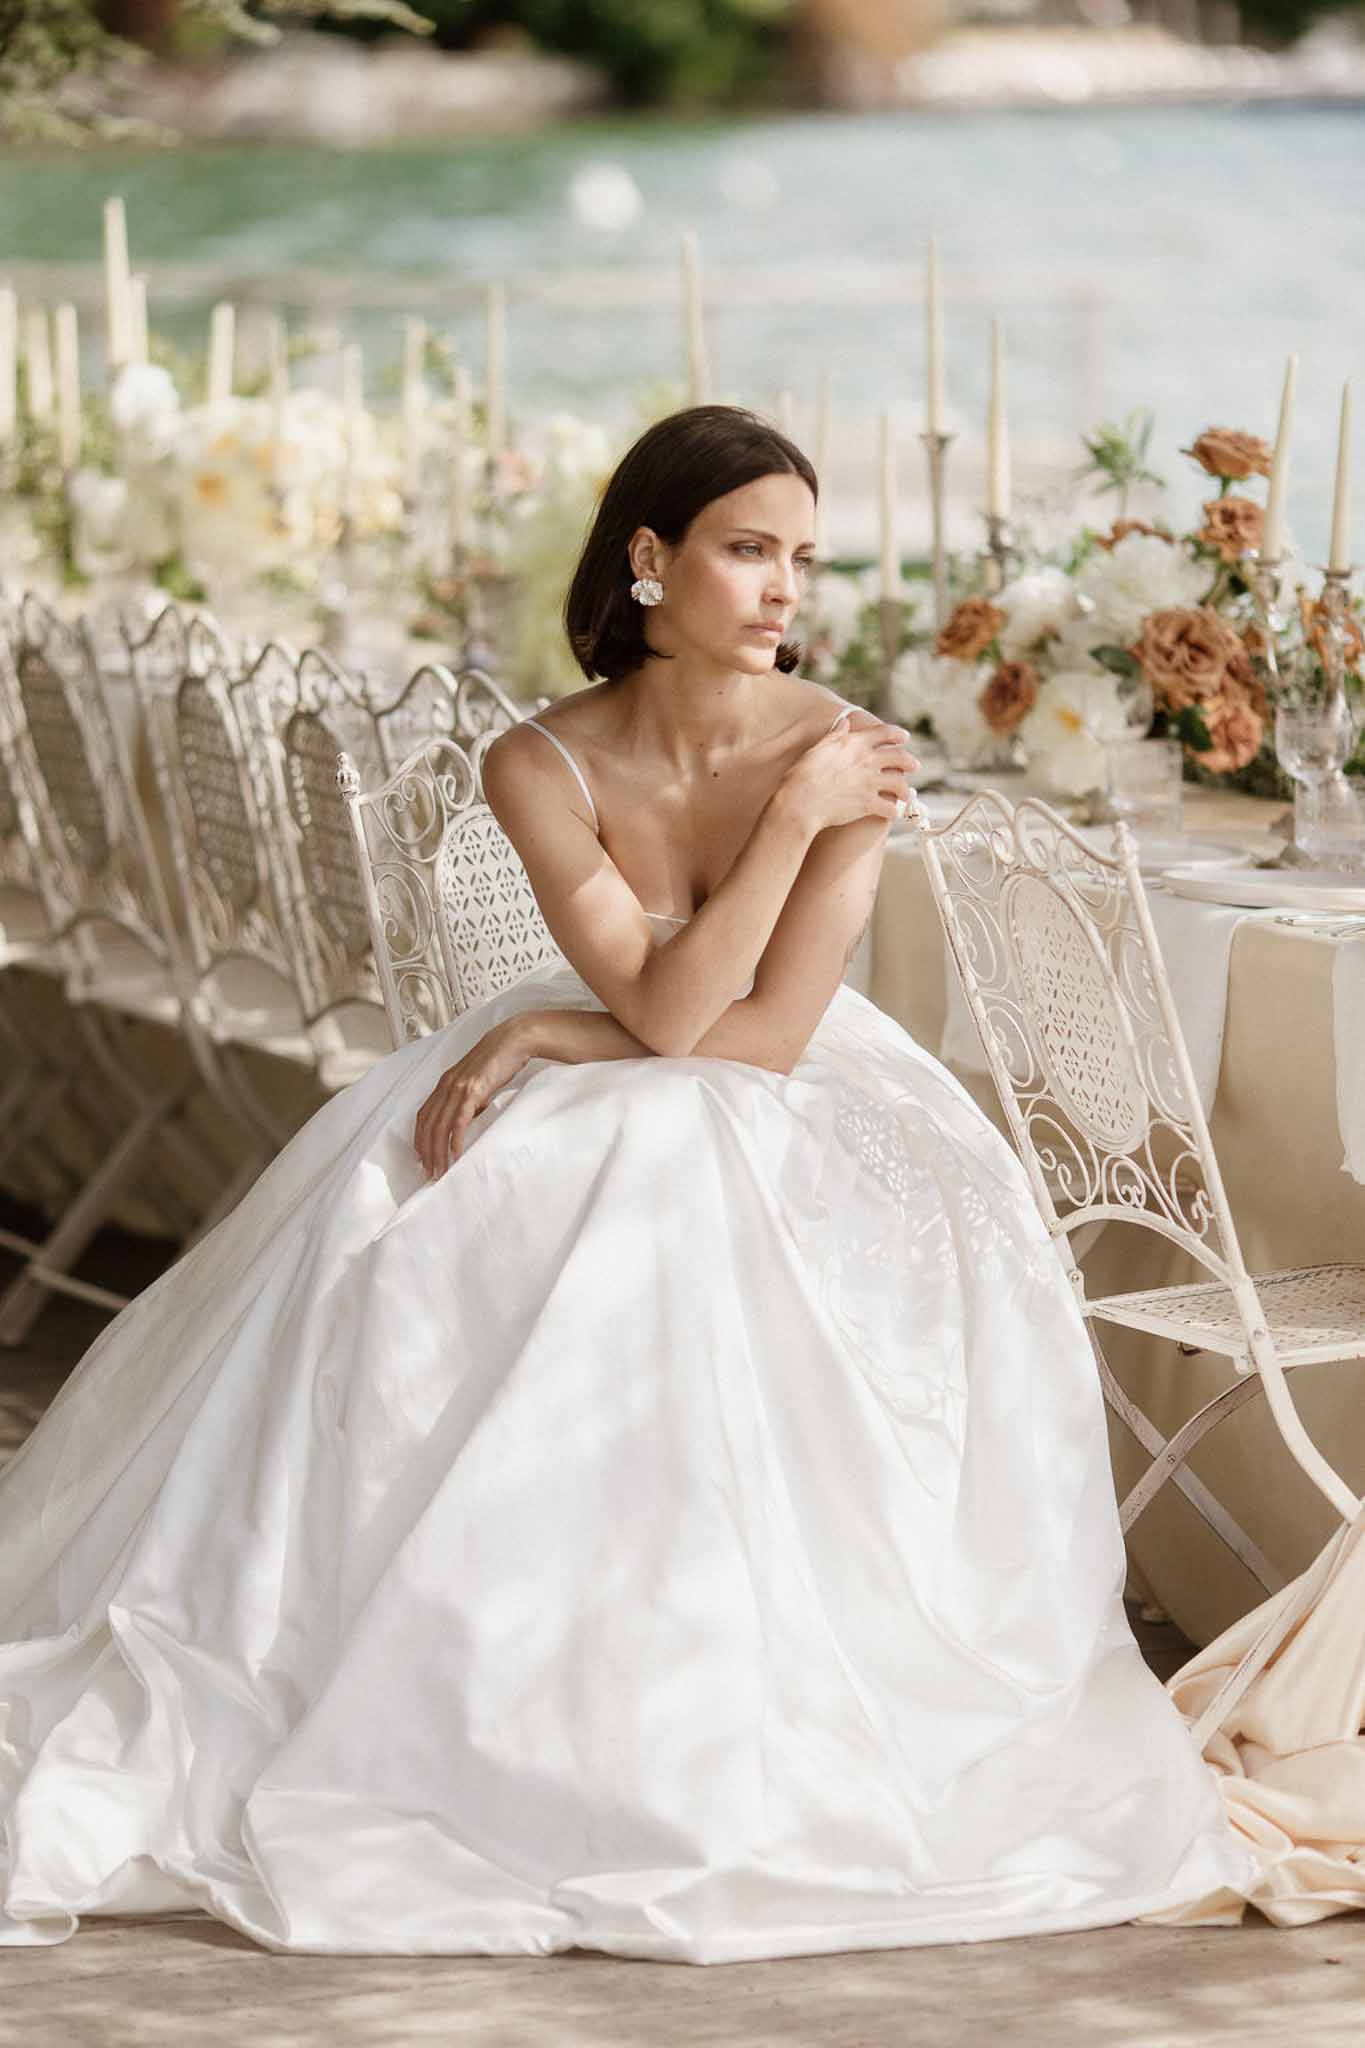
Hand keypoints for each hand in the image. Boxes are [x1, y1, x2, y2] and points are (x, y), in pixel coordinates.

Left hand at [413, 1015, 538, 1177]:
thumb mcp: (477, 1083)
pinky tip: (455, 1153)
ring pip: (440, 1125)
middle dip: (426, 1152)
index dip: (419, 1139)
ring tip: (441, 1170)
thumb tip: (467, 1123)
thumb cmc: (498, 1061)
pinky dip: (455, 1139)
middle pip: (428, 1125)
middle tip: (429, 1173)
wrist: (513, 1040)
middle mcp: (446, 1085)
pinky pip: (459, 1119)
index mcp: (445, 1084)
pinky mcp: (473, 1089)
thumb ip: (468, 1101)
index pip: (423, 1116)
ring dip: (438, 1151)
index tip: (421, 1158)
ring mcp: (458, 1087)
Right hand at [779, 713, 919, 834]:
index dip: (897, 734)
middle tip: (915, 766)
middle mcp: (867, 761)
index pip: (885, 733)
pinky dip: (893, 812)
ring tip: (907, 795)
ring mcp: (870, 783)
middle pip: (900, 757)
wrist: (801, 801)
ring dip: (905, 790)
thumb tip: (845, 724)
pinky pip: (889, 808)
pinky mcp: (869, 804)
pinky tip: (893, 814)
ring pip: (900, 784)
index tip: (904, 737)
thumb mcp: (818, 748)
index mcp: (856, 744)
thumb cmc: (804, 774)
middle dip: (910, 762)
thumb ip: (835, 735)